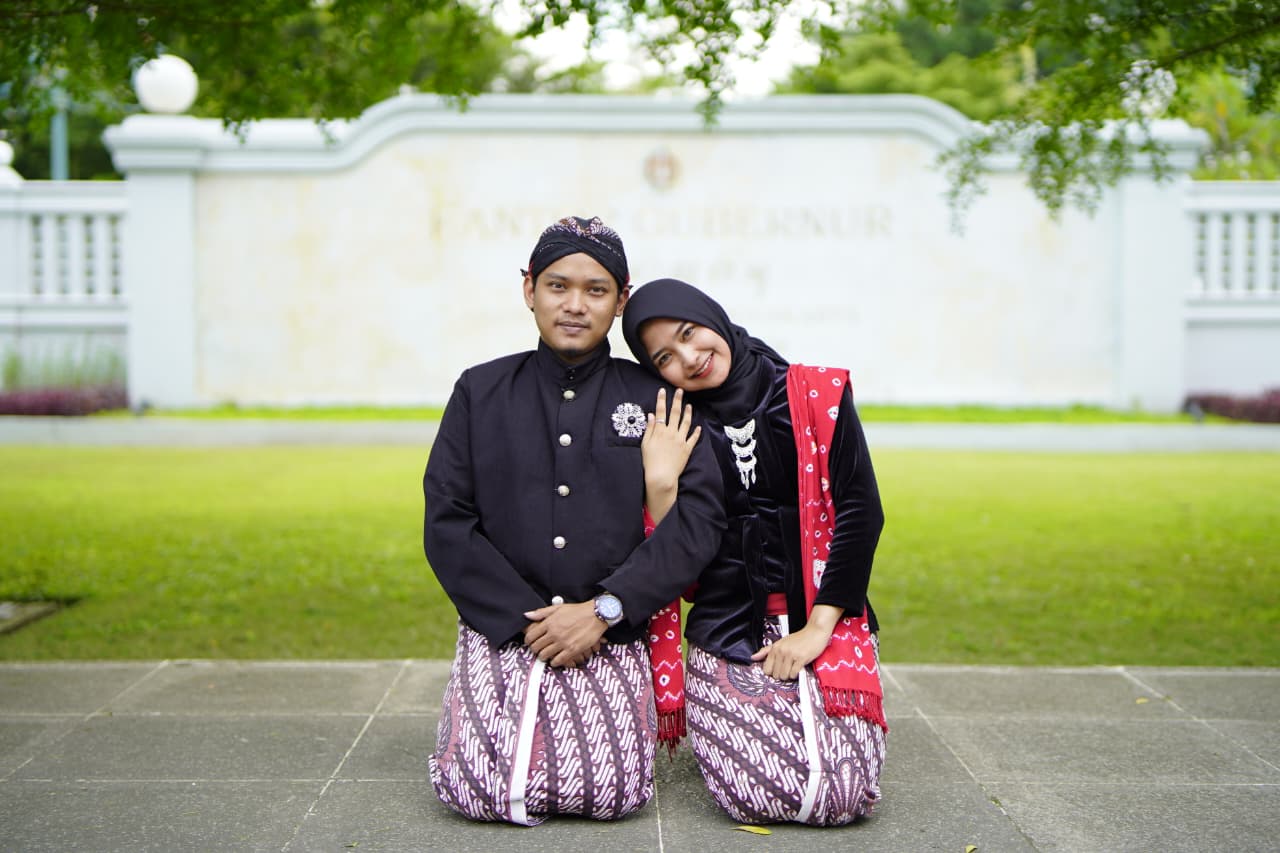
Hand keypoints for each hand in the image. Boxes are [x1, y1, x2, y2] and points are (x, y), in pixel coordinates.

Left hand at [522, 601, 606, 667]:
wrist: (596, 615)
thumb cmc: (577, 611)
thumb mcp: (558, 608)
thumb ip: (541, 612)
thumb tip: (527, 615)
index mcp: (549, 622)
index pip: (530, 636)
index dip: (528, 641)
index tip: (531, 642)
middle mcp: (554, 633)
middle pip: (536, 647)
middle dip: (535, 649)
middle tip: (538, 649)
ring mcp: (563, 642)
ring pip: (545, 655)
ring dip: (543, 656)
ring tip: (546, 655)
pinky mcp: (572, 649)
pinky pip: (558, 660)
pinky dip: (554, 662)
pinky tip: (555, 660)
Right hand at [642, 387, 700, 523]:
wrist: (661, 476)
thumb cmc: (650, 462)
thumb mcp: (645, 444)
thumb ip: (649, 429)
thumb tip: (651, 415)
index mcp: (660, 431)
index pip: (661, 411)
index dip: (661, 400)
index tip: (663, 391)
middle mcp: (671, 433)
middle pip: (675, 413)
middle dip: (677, 400)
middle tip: (680, 391)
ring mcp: (681, 440)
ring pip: (686, 423)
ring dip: (688, 413)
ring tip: (689, 405)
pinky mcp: (687, 449)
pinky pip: (693, 438)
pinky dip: (696, 432)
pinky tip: (698, 427)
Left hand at [750, 624, 831, 680]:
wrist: (815, 632)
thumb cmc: (799, 638)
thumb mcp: (781, 642)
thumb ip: (766, 651)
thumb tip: (753, 657)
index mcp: (775, 647)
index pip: (766, 669)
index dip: (773, 672)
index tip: (779, 669)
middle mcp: (781, 651)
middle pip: (775, 674)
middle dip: (782, 674)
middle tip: (789, 667)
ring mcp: (791, 654)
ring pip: (784, 676)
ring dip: (789, 675)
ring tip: (794, 668)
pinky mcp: (801, 658)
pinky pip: (794, 674)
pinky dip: (796, 674)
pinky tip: (799, 668)